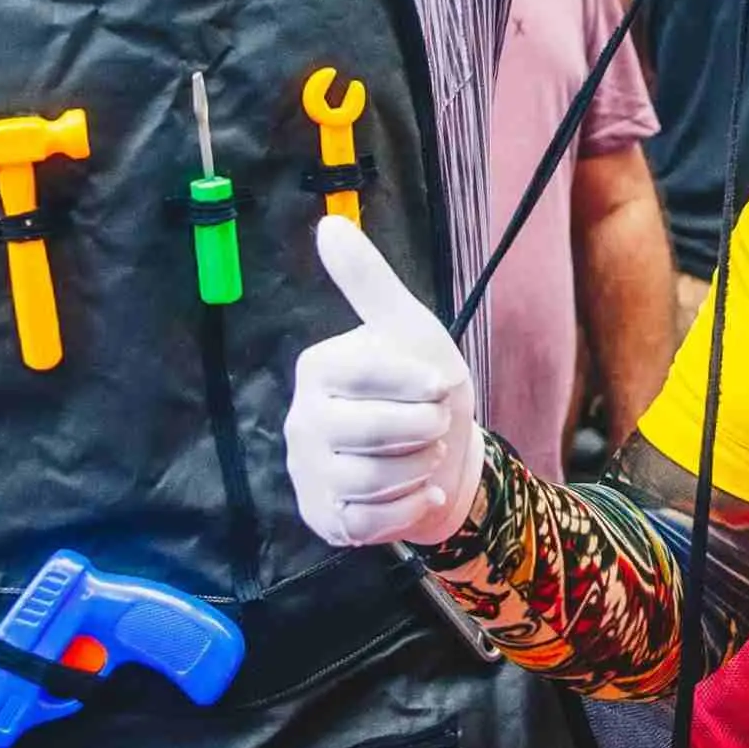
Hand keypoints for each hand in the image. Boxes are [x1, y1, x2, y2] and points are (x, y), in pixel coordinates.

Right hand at [288, 214, 484, 548]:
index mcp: (318, 369)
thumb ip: (368, 281)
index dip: (415, 383)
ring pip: (371, 479)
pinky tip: (422, 490)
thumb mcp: (408, 329)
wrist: (445, 457)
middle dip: (422, 429)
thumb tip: (330, 225)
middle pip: (370, 432)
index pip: (365, 375)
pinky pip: (370, 522)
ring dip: (419, 468)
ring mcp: (309, 473)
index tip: (441, 383)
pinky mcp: (325, 517)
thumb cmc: (423, 387)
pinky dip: (409, 508)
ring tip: (428, 455)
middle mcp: (302, 421)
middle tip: (434, 423)